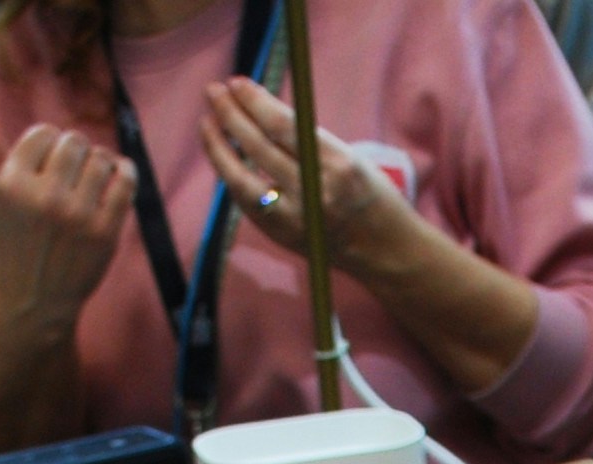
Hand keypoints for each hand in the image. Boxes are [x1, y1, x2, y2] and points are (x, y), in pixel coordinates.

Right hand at [0, 113, 137, 325]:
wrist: (36, 299)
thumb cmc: (14, 241)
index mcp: (12, 185)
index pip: (43, 133)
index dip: (50, 141)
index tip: (50, 158)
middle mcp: (43, 198)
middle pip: (74, 141)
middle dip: (76, 149)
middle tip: (73, 167)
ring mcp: (77, 217)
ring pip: (101, 159)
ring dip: (100, 161)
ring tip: (93, 174)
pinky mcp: (105, 233)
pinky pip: (125, 183)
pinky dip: (125, 172)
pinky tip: (118, 174)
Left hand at [198, 76, 410, 270]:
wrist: (386, 251)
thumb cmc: (369, 195)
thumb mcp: (350, 158)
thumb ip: (308, 141)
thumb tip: (261, 111)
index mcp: (338, 165)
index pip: (283, 126)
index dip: (255, 101)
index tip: (237, 83)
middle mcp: (315, 193)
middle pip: (259, 147)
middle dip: (231, 115)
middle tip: (214, 91)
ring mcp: (295, 219)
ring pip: (242, 179)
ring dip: (219, 147)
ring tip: (207, 121)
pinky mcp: (283, 236)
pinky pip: (246, 202)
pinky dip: (231, 176)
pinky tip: (223, 155)